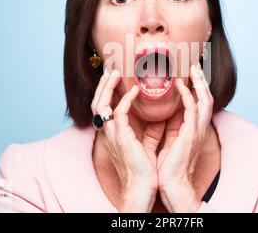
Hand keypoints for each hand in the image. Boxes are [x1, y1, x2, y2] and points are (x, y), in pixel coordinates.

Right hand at [91, 69, 157, 211]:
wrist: (142, 187)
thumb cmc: (144, 170)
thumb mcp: (147, 146)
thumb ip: (151, 132)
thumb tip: (161, 119)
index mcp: (113, 134)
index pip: (103, 108)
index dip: (106, 91)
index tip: (114, 78)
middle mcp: (108, 132)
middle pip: (96, 102)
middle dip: (102, 84)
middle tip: (110, 69)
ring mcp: (112, 135)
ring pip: (100, 104)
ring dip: (107, 87)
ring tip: (115, 73)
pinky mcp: (121, 137)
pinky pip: (118, 113)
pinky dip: (125, 99)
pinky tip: (135, 90)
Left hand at [157, 63, 213, 212]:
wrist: (173, 184)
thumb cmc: (171, 166)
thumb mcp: (173, 142)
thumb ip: (173, 127)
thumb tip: (167, 114)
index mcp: (195, 129)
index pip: (201, 103)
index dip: (198, 87)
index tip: (191, 73)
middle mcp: (199, 127)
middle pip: (207, 97)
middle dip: (202, 80)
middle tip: (195, 64)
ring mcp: (197, 130)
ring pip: (204, 99)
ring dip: (199, 82)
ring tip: (192, 67)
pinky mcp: (190, 134)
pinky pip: (192, 109)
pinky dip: (187, 94)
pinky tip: (180, 83)